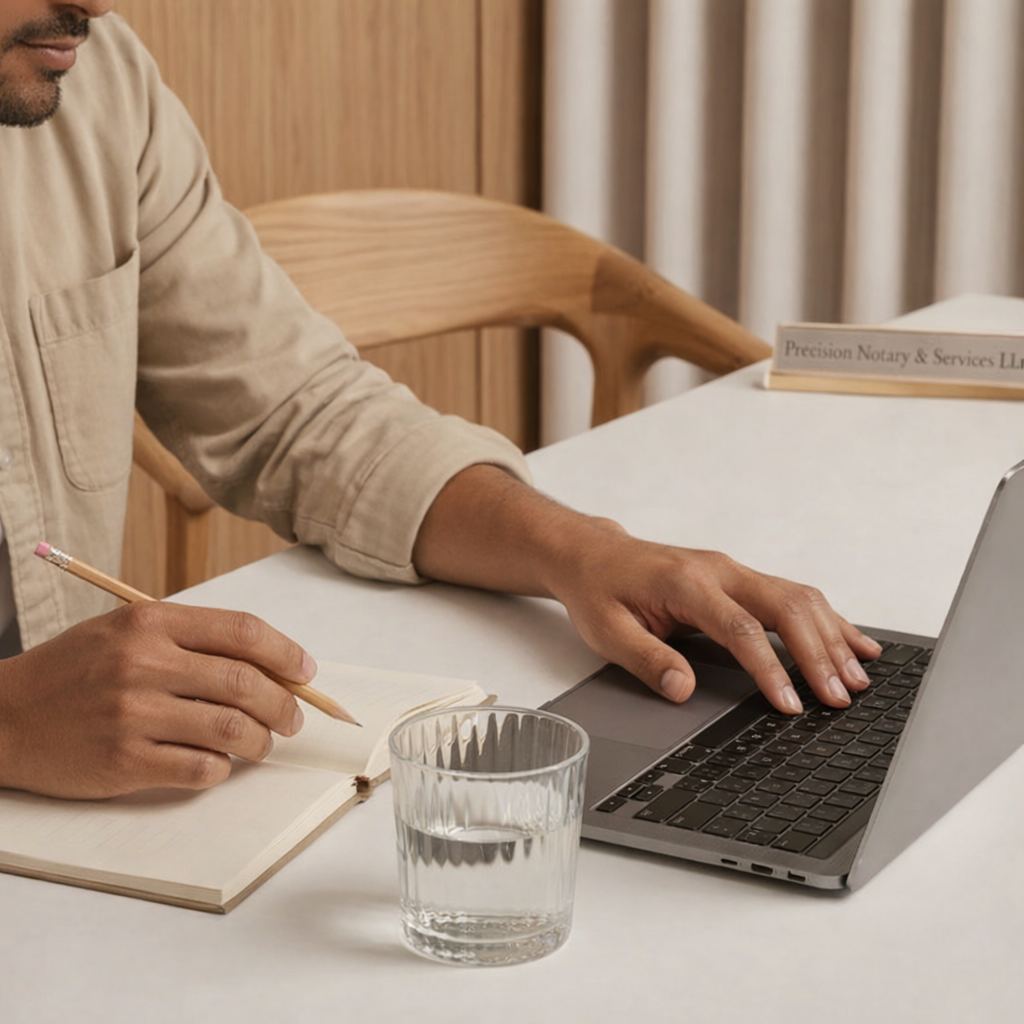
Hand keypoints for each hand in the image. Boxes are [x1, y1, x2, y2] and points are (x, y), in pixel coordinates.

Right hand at [0, 602, 314, 798]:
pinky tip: (217, 763)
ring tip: (262, 743)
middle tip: (292, 718)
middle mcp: (145, 663)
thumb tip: (269, 667)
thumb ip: (192, 642)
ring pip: (232, 729)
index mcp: (151, 623)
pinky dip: (222, 769)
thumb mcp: (127, 632)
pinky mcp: (126, 761)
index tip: (305, 672)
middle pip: (246, 683)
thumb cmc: (74, 671)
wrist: (4, 716)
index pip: (242, 632)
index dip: (285, 653)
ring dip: (261, 741)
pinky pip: (201, 769)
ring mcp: (134, 714)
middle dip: (284, 705)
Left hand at [414, 466, 880, 714]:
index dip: (770, 668)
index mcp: (685, 583)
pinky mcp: (738, 577)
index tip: (792, 704)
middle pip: (784, 606)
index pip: (740, 628)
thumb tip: (683, 690)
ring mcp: (732, 570)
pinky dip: (826, 620)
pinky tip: (854, 643)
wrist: (592, 554)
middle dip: (818, 653)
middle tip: (840, 698)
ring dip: (831, 637)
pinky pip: (792, 595)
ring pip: (797, 597)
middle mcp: (717, 570)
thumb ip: (646, 659)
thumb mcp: (606, 631)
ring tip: (858, 679)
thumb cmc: (598, 591)